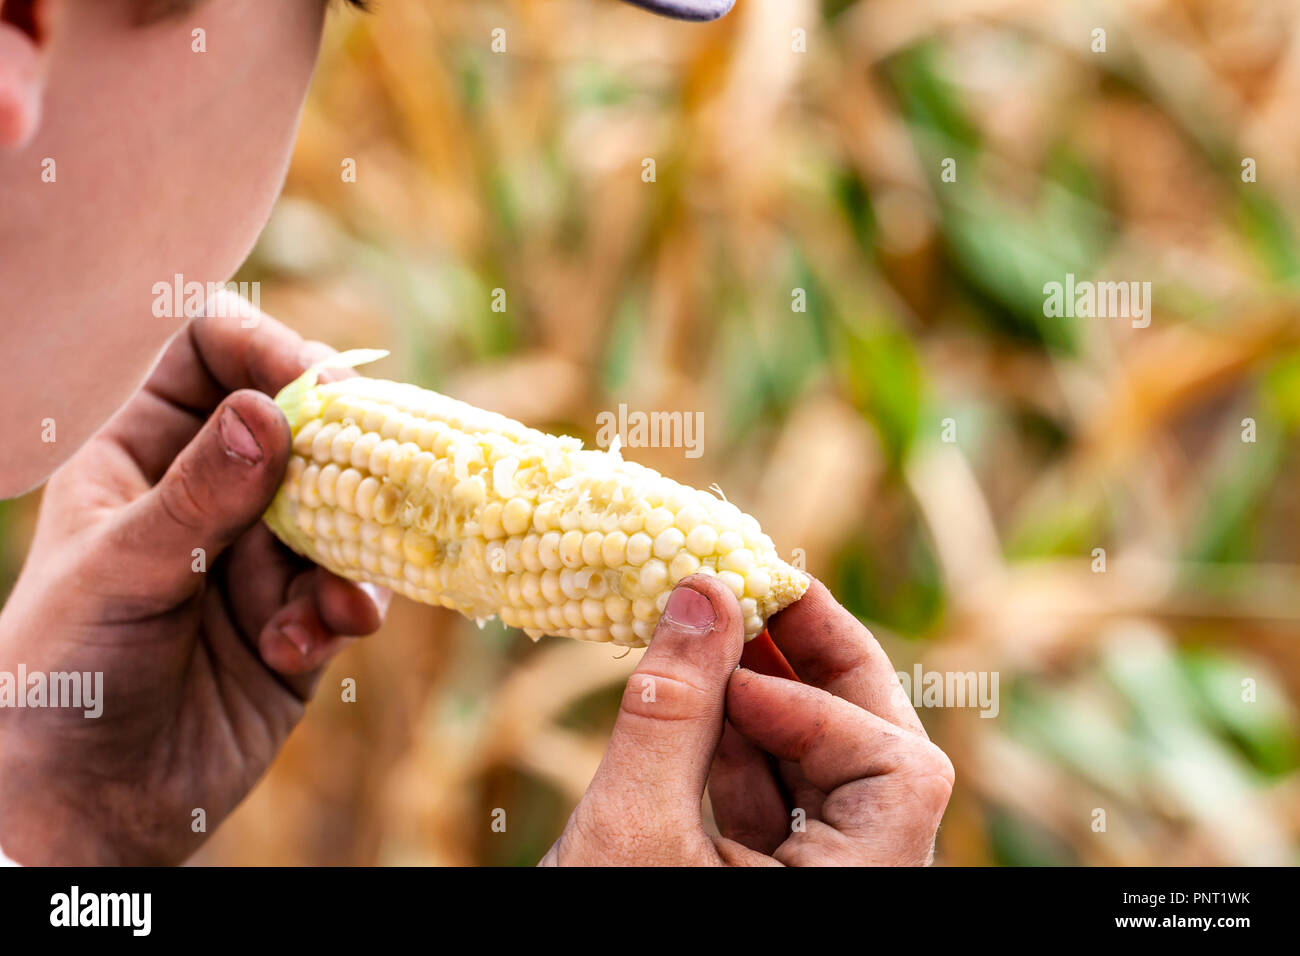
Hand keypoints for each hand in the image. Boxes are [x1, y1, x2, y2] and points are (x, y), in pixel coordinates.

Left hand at [0, 310, 389, 864]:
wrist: (87, 807)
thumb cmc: (66, 674)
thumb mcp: (122, 571)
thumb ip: (200, 494)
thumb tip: (269, 413)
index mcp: (139, 454)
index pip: (207, 354)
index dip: (263, 348)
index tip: (314, 383)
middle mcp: (208, 493)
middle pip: (297, 423)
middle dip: (336, 449)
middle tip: (371, 463)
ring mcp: (258, 555)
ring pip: (340, 507)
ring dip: (344, 549)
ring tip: (325, 601)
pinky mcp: (299, 618)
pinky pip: (348, 587)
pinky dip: (343, 610)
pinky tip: (311, 644)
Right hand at [541, 576, 952, 865]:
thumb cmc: (597, 945)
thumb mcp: (634, 832)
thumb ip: (673, 710)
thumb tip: (703, 590)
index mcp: (854, 898)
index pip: (896, 768)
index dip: (822, 701)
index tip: (734, 659)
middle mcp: (854, 892)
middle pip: (877, 758)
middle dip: (818, 669)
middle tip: (762, 593)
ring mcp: (813, 893)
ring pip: (820, 776)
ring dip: (767, 701)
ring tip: (710, 636)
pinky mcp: (764, 891)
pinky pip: (773, 804)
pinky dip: (734, 748)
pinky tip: (691, 700)